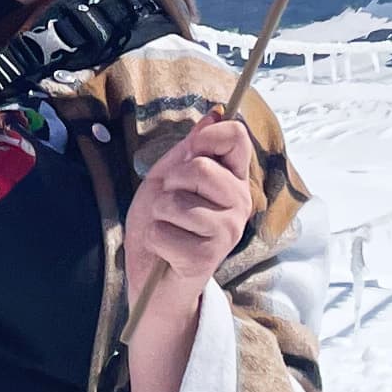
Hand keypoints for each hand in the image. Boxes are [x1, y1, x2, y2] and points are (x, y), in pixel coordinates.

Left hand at [122, 115, 259, 391]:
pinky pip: (163, 230)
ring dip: (158, 214)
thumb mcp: (168, 179)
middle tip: (169, 204)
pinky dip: (153, 238)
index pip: (235, 137)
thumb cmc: (162, 226)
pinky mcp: (207, 256)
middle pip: (201, 167)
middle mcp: (239, 204)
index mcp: (232, 180)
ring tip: (167, 228)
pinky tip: (165, 250)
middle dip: (170, 183)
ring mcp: (226, 231)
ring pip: (177, 201)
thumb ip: (190, 149)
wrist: (152, 278)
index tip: (189, 155)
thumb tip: (215, 113)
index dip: (205, 138)